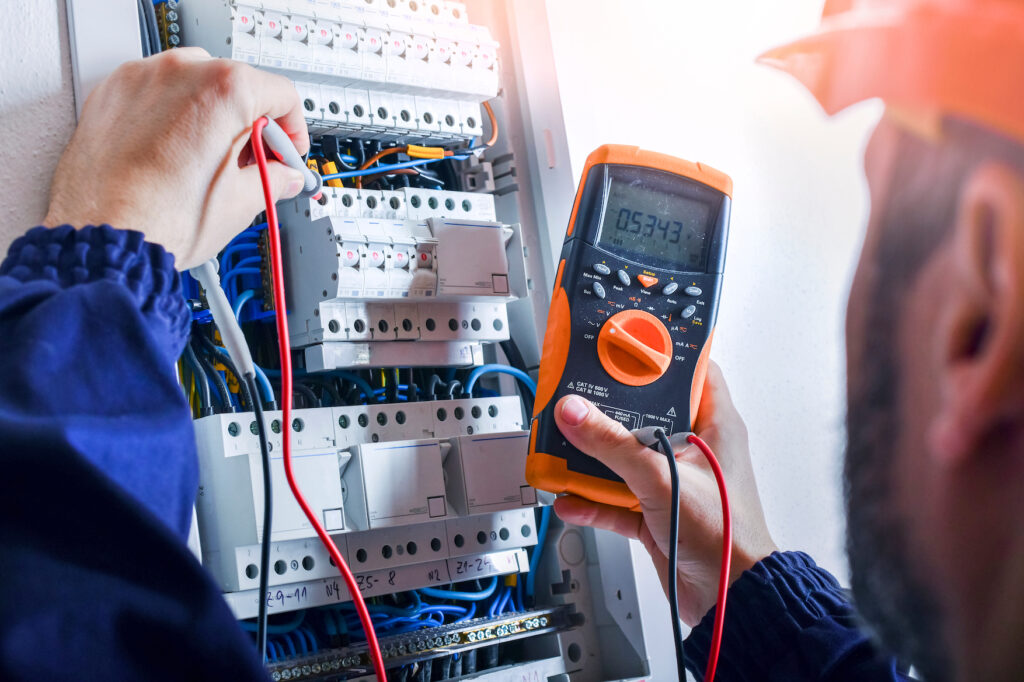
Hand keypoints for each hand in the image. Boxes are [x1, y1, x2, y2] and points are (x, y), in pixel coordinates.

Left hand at [43, 48, 308, 268]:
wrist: (104, 239)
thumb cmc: (161, 221)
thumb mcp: (242, 202)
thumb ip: (274, 179)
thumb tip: (283, 177)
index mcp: (223, 89)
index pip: (280, 94)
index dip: (292, 129)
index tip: (286, 150)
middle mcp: (180, 70)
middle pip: (236, 85)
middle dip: (249, 124)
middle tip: (253, 162)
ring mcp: (140, 79)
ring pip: (192, 84)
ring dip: (209, 116)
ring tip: (208, 161)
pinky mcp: (109, 95)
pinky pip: (154, 94)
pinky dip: (170, 116)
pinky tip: (173, 156)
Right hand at [553, 362, 776, 624]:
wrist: (731, 600)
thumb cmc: (728, 537)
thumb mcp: (663, 478)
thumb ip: (614, 444)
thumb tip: (576, 413)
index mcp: (713, 425)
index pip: (689, 371)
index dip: (660, 353)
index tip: (624, 341)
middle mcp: (692, 449)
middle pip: (644, 413)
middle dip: (608, 409)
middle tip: (577, 394)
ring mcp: (672, 480)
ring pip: (624, 456)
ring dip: (593, 458)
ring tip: (564, 449)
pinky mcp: (655, 510)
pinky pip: (616, 498)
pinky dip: (593, 499)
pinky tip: (571, 498)